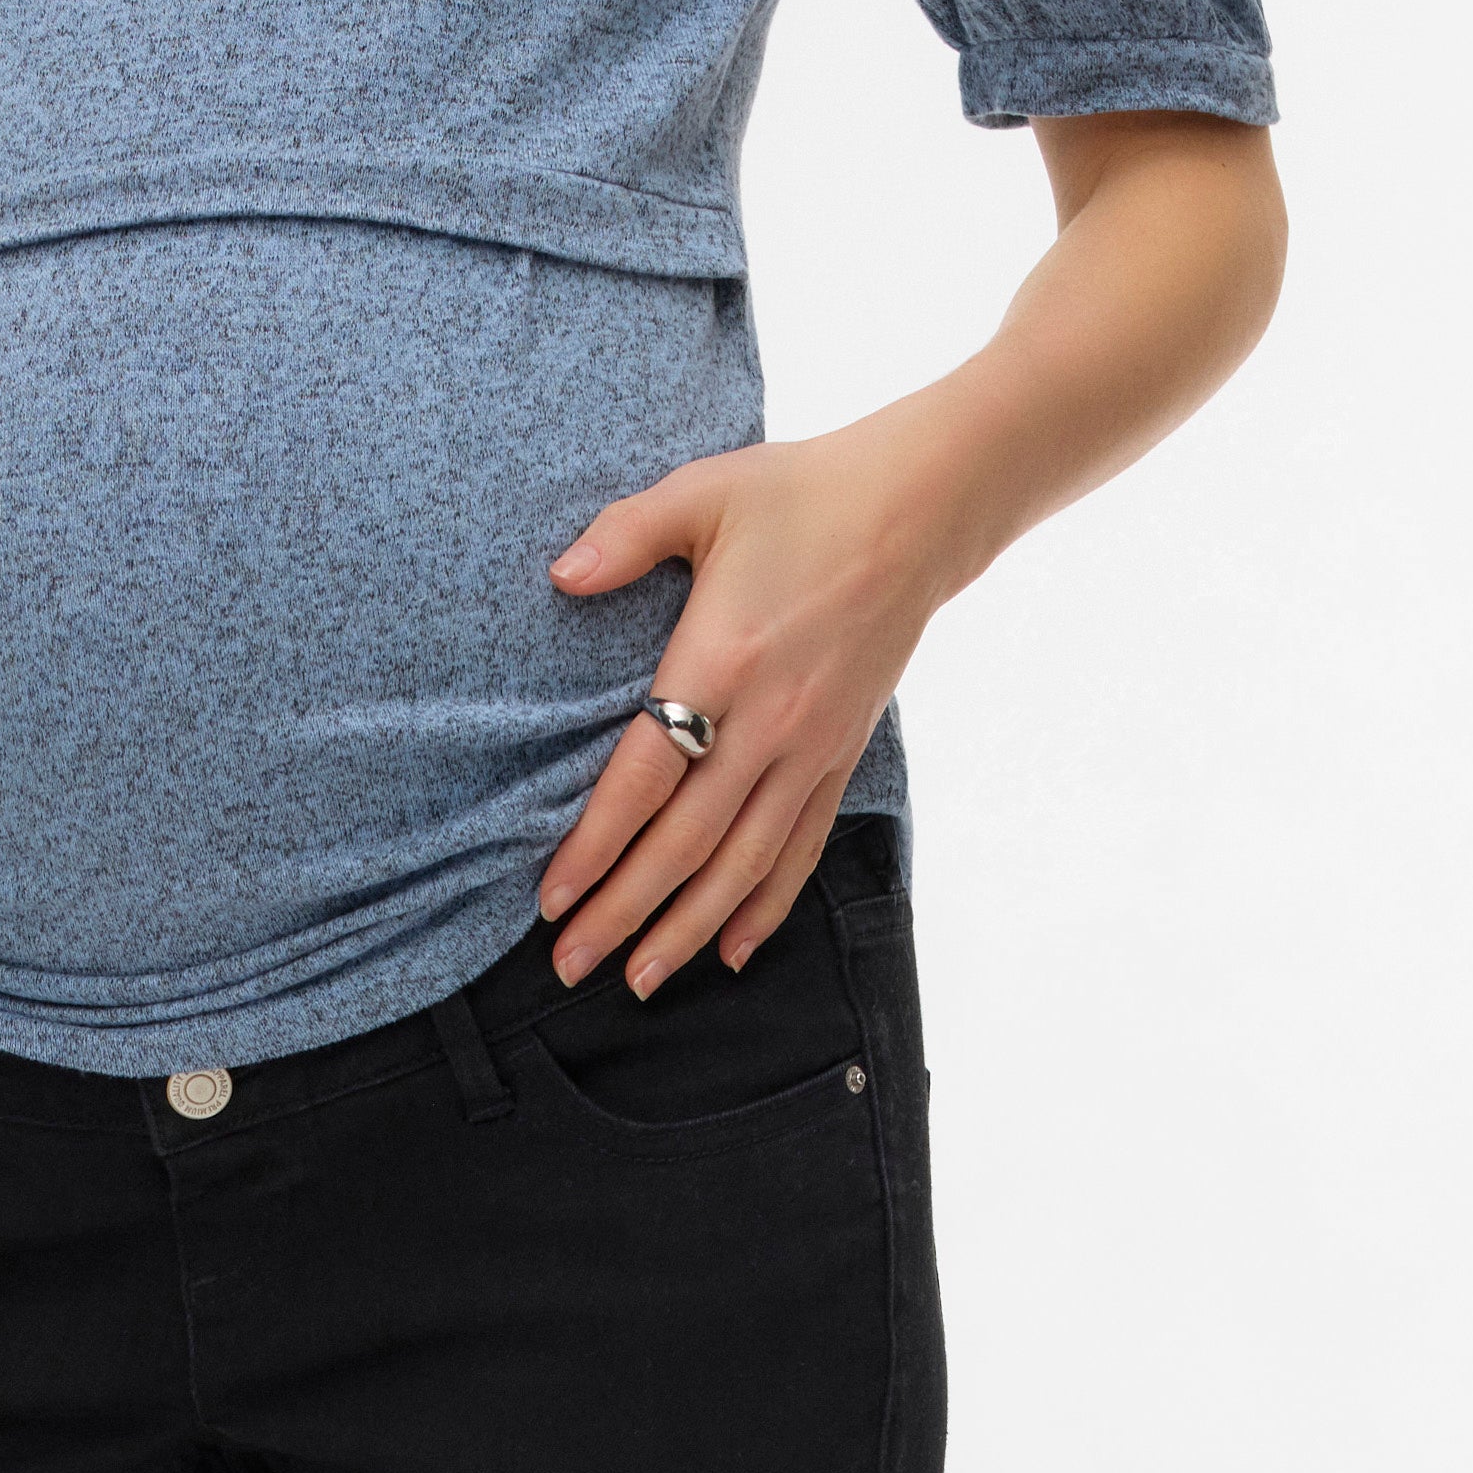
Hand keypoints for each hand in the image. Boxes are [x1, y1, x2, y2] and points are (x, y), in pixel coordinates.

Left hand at [537, 416, 956, 993]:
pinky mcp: (842, 755)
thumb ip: (626, 535)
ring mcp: (812, 747)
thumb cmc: (803, 494)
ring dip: (688, 930)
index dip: (595, 847)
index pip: (646, 778)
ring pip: (743, 864)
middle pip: (686, 844)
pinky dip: (766, 905)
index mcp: (723, 660)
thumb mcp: (705, 492)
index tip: (551, 899)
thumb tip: (559, 577)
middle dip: (624, 912)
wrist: (921, 506)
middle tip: (570, 966)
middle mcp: (770, 722)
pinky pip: (800, 847)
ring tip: (639, 980)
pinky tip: (732, 952)